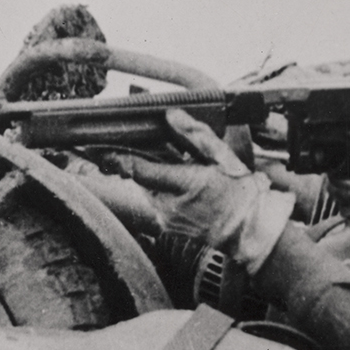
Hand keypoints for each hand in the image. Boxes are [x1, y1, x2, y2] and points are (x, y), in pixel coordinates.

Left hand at [103, 109, 292, 269]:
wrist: (252, 233)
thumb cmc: (243, 196)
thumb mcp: (224, 159)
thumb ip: (196, 136)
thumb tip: (172, 116)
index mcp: (185, 184)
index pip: (138, 168)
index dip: (116, 156)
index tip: (96, 146)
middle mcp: (170, 205)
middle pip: (142, 177)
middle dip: (144, 162)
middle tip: (153, 151)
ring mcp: (168, 219)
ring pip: (149, 190)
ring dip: (157, 177)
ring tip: (183, 173)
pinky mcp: (169, 228)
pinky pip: (158, 203)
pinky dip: (164, 192)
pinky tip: (185, 189)